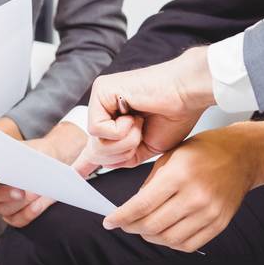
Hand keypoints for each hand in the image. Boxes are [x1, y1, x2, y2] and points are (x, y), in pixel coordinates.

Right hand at [0, 120, 89, 227]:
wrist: (54, 162)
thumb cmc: (42, 152)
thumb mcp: (38, 150)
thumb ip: (25, 158)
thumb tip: (21, 170)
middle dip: (4, 194)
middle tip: (21, 192)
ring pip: (1, 208)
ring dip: (20, 203)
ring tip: (36, 194)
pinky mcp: (11, 212)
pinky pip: (15, 219)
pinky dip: (27, 213)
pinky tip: (38, 205)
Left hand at [86, 47, 215, 166]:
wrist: (188, 95)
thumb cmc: (175, 116)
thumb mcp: (146, 147)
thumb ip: (123, 156)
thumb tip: (99, 163)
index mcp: (118, 121)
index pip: (95, 143)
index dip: (85, 162)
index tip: (75, 174)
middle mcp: (107, 108)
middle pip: (95, 150)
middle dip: (121, 153)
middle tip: (139, 135)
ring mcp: (102, 98)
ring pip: (95, 142)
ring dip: (124, 142)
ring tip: (140, 123)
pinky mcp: (100, 90)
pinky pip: (97, 129)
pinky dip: (120, 130)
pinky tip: (134, 116)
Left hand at [101, 121, 263, 252]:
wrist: (243, 156)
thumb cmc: (207, 151)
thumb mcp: (172, 155)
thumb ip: (151, 183)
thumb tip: (133, 208)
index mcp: (180, 174)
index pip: (142, 205)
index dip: (121, 217)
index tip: (110, 222)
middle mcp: (196, 196)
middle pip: (152, 225)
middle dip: (132, 227)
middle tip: (125, 224)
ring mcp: (209, 212)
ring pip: (168, 239)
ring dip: (150, 237)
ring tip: (145, 228)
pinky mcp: (219, 223)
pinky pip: (188, 244)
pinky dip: (171, 243)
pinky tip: (165, 232)